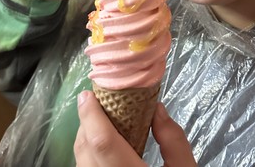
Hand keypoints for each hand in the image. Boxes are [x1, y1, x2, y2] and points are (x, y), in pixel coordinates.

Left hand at [74, 91, 196, 166]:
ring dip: (85, 139)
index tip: (87, 95)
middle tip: (96, 103)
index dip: (92, 116)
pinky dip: (88, 156)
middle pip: (86, 151)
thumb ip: (173, 140)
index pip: (103, 143)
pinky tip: (102, 149)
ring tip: (99, 122)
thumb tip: (156, 109)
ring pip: (81, 163)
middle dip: (86, 123)